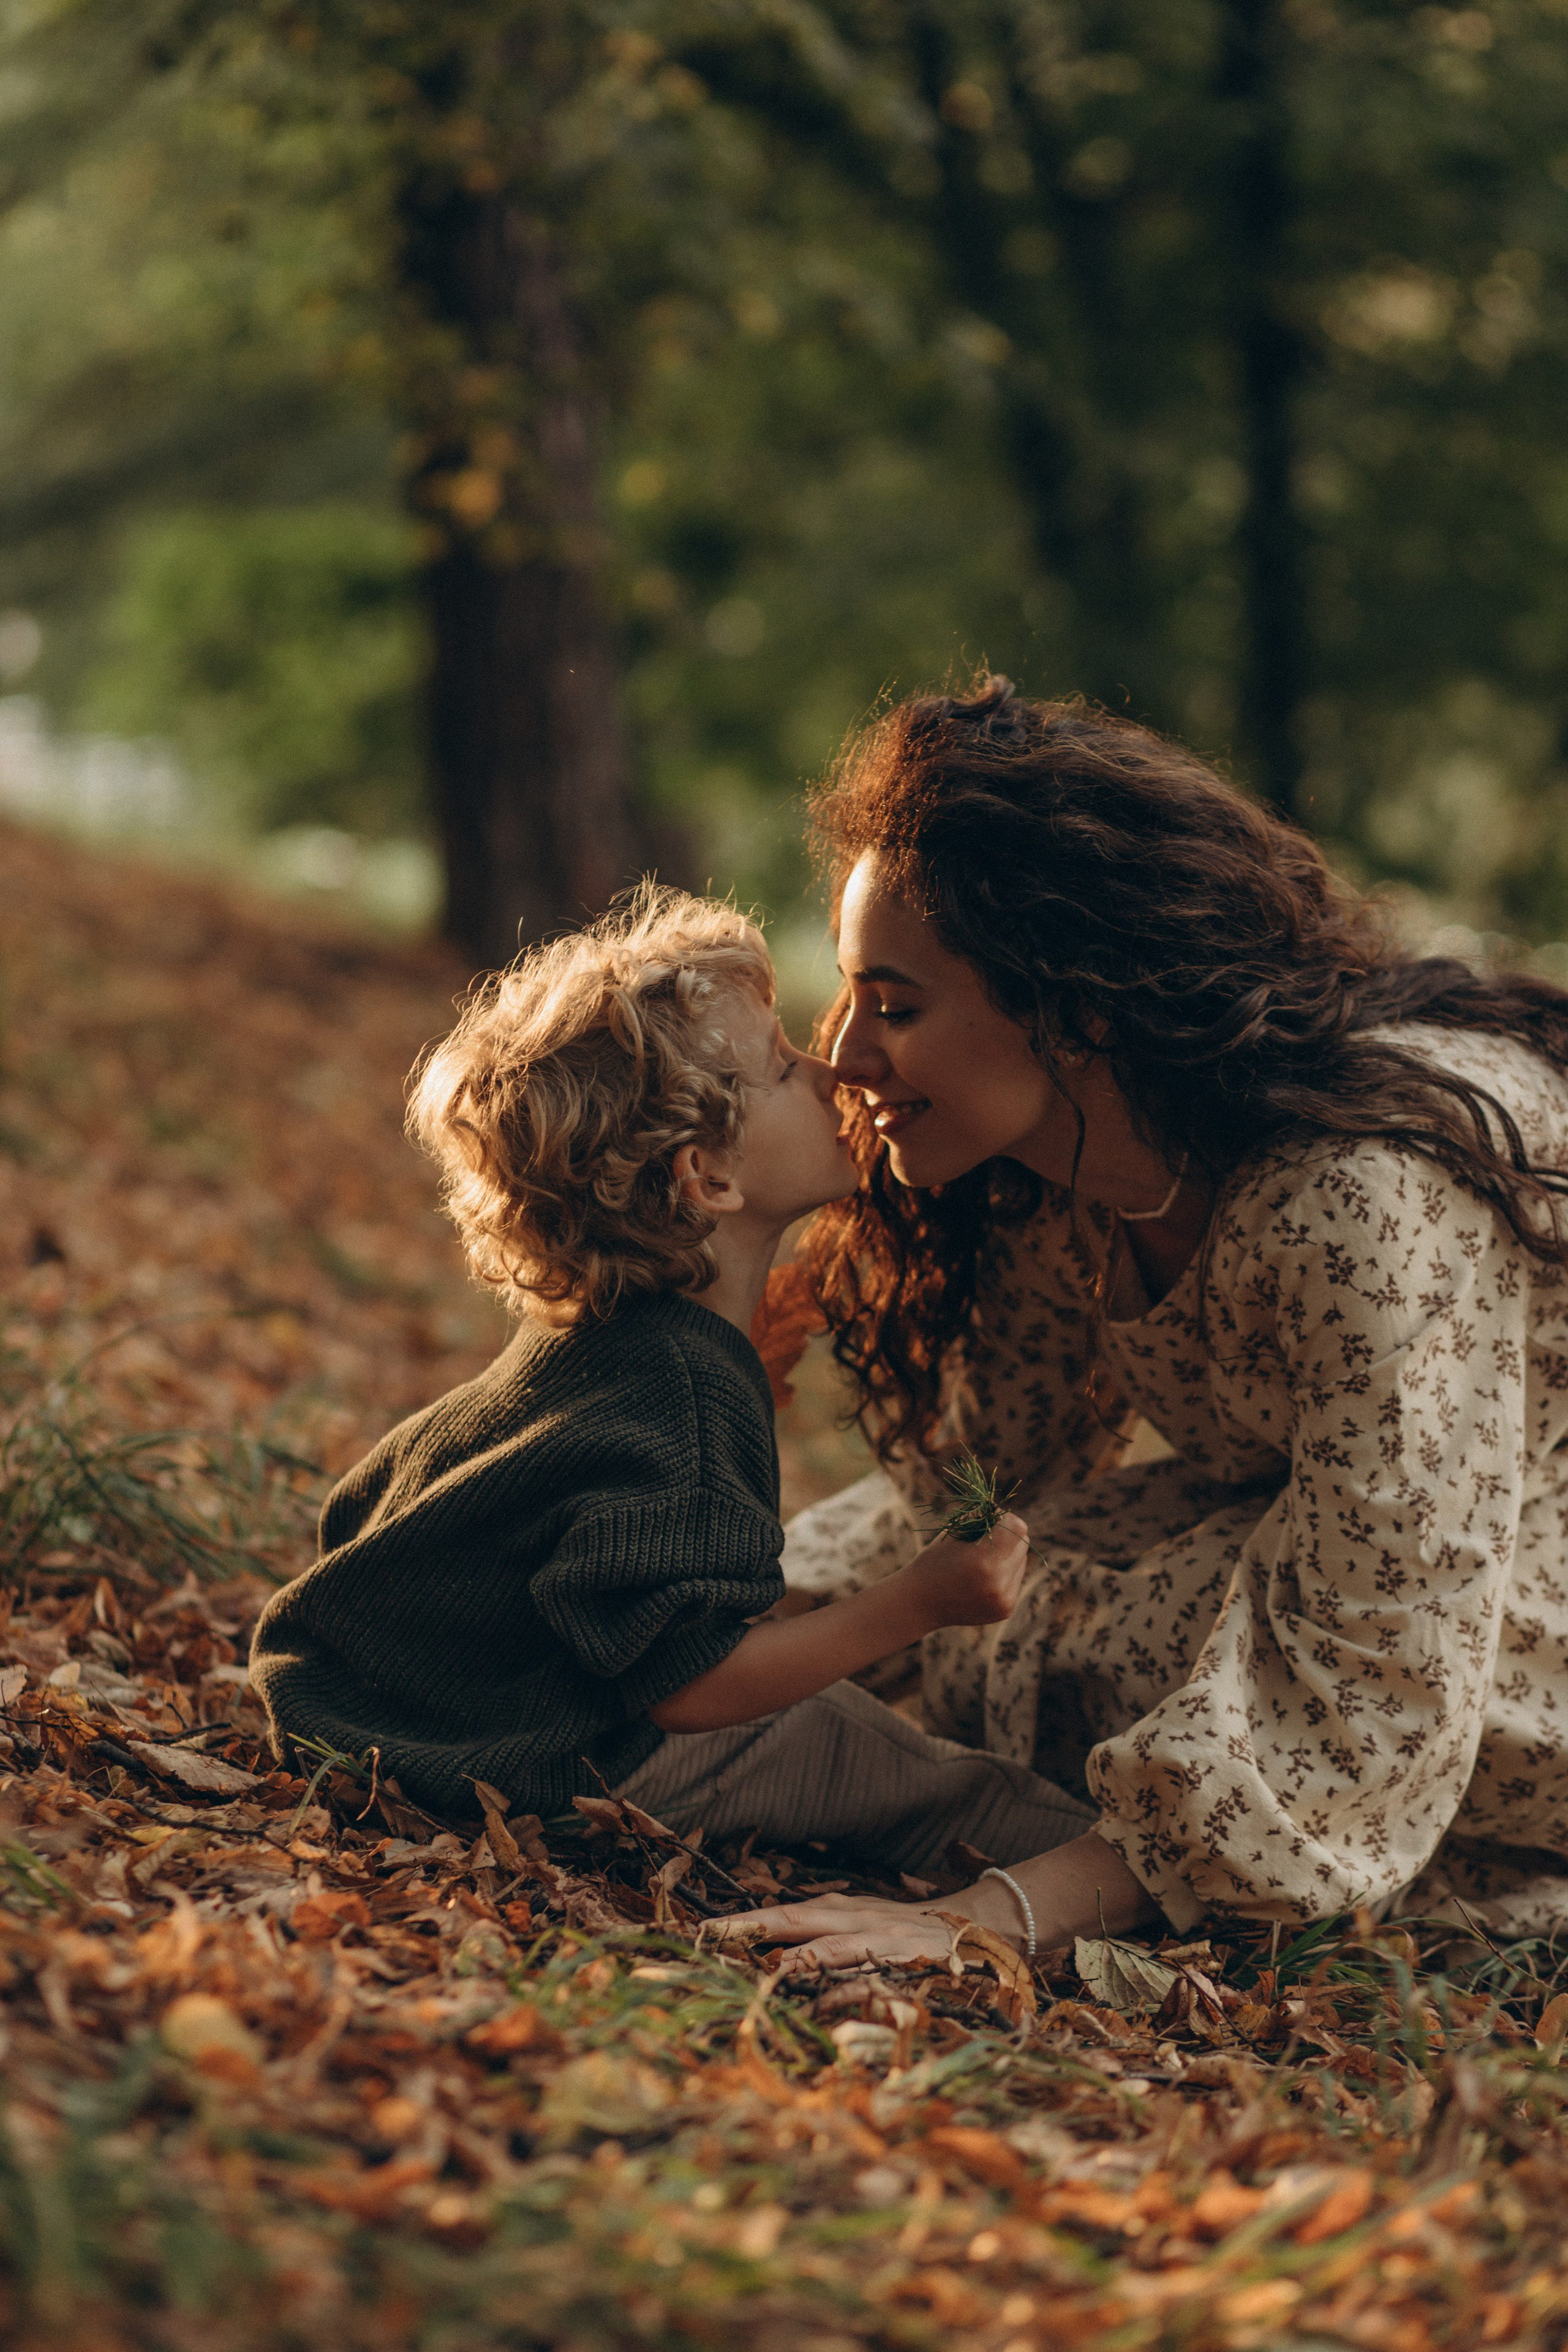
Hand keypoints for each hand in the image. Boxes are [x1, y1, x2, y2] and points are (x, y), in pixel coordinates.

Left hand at [705, 1891, 964, 1976]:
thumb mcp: (856, 1922)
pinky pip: (870, 1979)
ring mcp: (878, 1941)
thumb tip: (771, 1948)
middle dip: (753, 1928)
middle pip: (795, 1921)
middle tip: (711, 1936)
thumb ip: (819, 1932)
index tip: (703, 1930)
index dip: (743, 1922)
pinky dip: (847, 1990)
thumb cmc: (898, 1929)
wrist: (966, 1926)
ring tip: (763, 1972)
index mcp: (838, 1910)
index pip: (782, 1915)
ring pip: (831, 1948)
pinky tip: (827, 2007)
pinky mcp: (903, 1965)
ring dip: (797, 1960)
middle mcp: (853, 1919)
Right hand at [895, 1511, 1029, 1631]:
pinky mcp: (1007, 1609)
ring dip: (1007, 1555)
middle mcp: (998, 1582)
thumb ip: (982, 1520)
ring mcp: (1004, 1599)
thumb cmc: (934, 1561)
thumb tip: (1006, 1516)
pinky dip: (1004, 1574)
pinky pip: (1016, 1579)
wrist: (921, 1604)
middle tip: (985, 1539)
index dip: (1005, 1518)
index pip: (1018, 1527)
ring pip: (1022, 1561)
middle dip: (1008, 1535)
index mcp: (982, 1560)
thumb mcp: (953, 1533)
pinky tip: (983, 1579)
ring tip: (981, 1562)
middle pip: (1023, 1543)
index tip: (991, 1520)